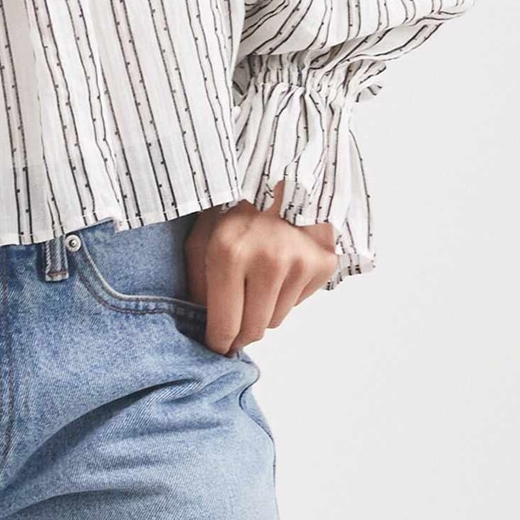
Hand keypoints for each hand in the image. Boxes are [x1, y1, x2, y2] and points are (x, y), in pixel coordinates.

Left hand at [183, 183, 338, 353]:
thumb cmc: (234, 205)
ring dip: (263, 309)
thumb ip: (196, 281)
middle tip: (233, 320)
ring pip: (277, 320)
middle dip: (240, 331)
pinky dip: (285, 293)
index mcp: (229, 254)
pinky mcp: (323, 264)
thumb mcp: (201, 235)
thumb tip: (200, 323)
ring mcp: (300, 263)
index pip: (226, 325)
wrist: (282, 174)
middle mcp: (268, 262)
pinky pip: (298, 302)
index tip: (216, 346)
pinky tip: (278, 266)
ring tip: (256, 277)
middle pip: (254, 330)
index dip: (218, 342)